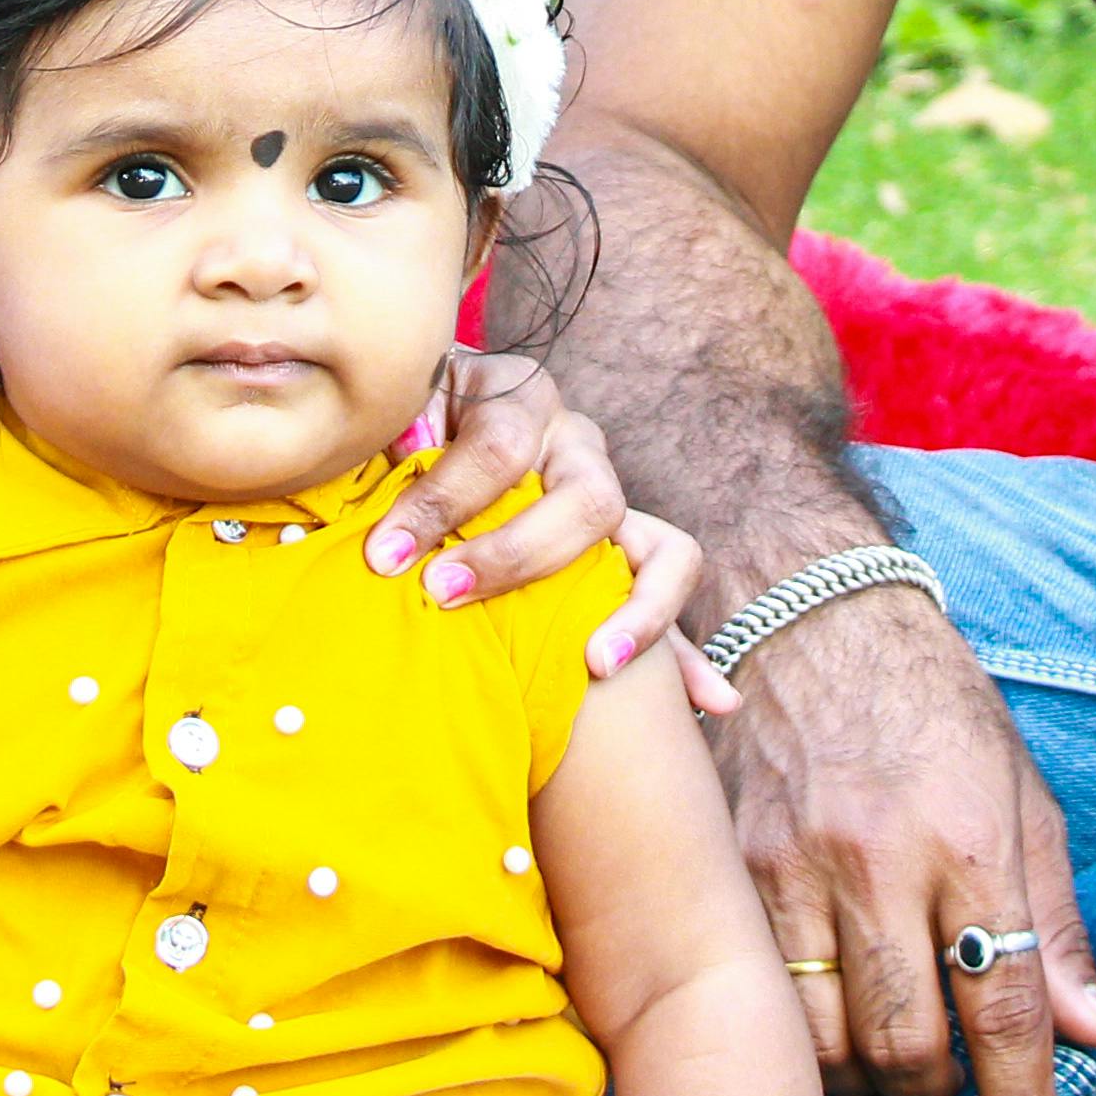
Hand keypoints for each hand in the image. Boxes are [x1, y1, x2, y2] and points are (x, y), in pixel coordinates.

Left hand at [373, 360, 728, 703]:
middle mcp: (574, 440)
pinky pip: (673, 591)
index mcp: (516, 395)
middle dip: (516, 557)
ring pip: (651, 541)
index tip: (386, 557)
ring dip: (632, 609)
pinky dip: (687, 648)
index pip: (494, 448)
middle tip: (448, 594)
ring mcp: (607, 492)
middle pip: (585, 498)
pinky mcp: (627, 542)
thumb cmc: (395, 426)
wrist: (424, 411)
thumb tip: (397, 471)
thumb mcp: (384, 415)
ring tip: (595, 663)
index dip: (439, 502)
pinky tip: (711, 700)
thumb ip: (387, 438)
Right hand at [722, 582, 1095, 1095]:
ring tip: (884, 1045)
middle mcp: (876, 859)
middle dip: (935, 1094)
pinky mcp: (730, 865)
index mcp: (968, 840)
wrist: (806, 610)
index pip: (1006, 1008)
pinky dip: (798, 1028)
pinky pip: (763, 995)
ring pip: (823, 1039)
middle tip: (948, 1081)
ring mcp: (790, 865)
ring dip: (864, 1072)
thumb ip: (1057, 922)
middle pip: (905, 1045)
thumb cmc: (932, 706)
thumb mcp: (1021, 795)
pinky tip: (821, 1009)